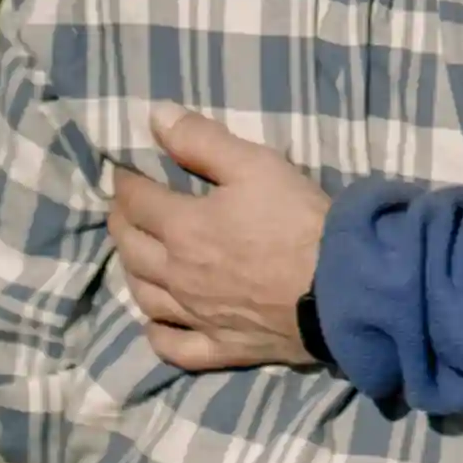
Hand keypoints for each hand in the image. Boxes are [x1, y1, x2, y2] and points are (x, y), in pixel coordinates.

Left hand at [107, 109, 334, 371]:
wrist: (339, 288)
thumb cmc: (299, 221)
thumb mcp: (257, 165)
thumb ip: (203, 141)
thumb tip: (154, 115)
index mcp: (181, 228)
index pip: (137, 200)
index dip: (127, 182)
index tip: (125, 171)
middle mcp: (176, 274)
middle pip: (131, 248)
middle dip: (122, 223)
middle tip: (127, 208)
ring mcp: (194, 315)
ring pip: (144, 296)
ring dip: (133, 272)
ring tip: (138, 257)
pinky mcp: (219, 346)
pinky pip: (173, 345)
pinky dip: (158, 332)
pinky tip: (158, 321)